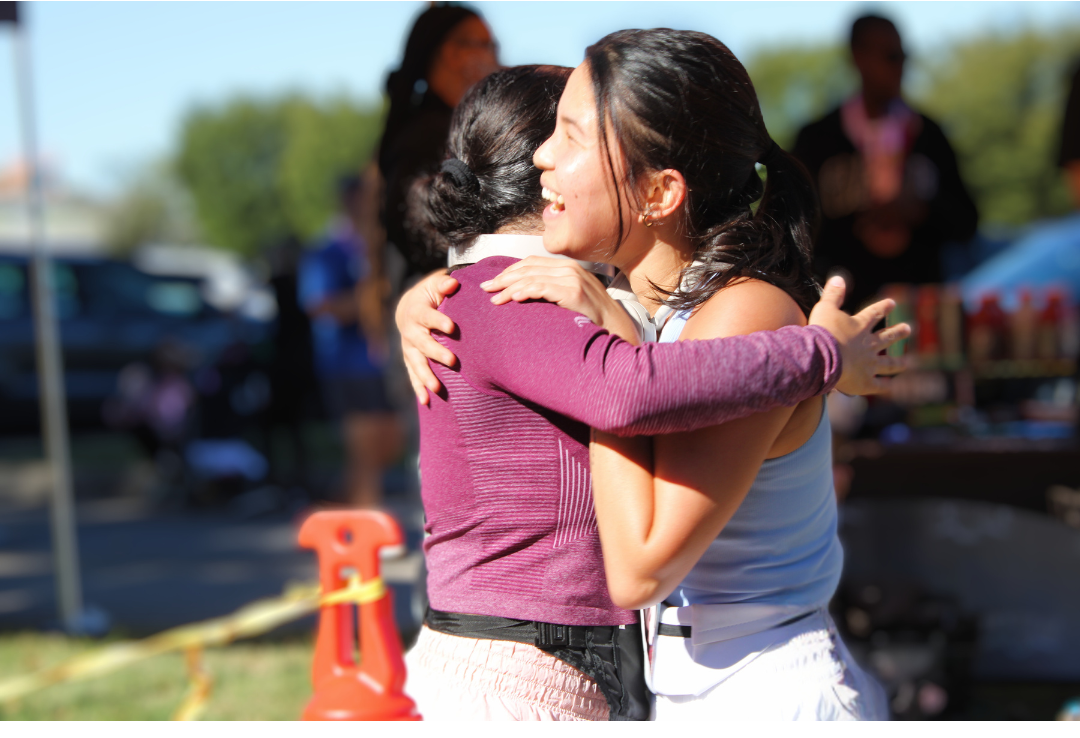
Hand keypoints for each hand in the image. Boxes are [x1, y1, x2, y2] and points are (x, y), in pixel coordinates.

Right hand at [394, 270, 459, 404]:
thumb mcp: (434, 285)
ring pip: (416, 363)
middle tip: (453, 361)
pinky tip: (427, 401)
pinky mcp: (410, 360)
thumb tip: (452, 283)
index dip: (439, 321)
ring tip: (436, 389)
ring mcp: (408, 348)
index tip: (452, 327)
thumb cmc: (429, 295)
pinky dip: (419, 388)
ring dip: (426, 377)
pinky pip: (413, 375)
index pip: (427, 317)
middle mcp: (410, 331)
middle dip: (436, 353)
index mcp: (416, 311)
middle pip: (422, 344)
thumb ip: (443, 284)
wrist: (408, 309)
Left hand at [480, 256, 639, 341]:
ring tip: (494, 299)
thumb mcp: (570, 301)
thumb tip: (524, 296)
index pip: (531, 262)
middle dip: (504, 278)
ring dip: (509, 287)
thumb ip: (552, 293)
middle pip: (528, 267)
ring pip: (532, 277)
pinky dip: (525, 291)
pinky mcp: (574, 292)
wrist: (618, 331)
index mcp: (567, 268)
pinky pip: (543, 288)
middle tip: (486, 289)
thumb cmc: (592, 320)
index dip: (510, 271)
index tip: (493, 283)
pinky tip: (513, 299)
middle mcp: (570, 269)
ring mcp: (573, 279)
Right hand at [809, 276, 910, 395]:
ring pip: (888, 363)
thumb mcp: (825, 308)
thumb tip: (839, 277)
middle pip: (887, 337)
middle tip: (908, 328)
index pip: (874, 314)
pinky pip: (878, 385)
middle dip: (898, 332)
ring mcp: (869, 364)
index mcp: (860, 327)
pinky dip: (885, 386)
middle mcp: (869, 345)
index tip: (893, 303)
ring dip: (898, 362)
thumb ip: (833, 294)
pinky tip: (891, 387)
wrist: (823, 358)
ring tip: (908, 362)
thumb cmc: (823, 332)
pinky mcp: (865, 382)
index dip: (883, 308)